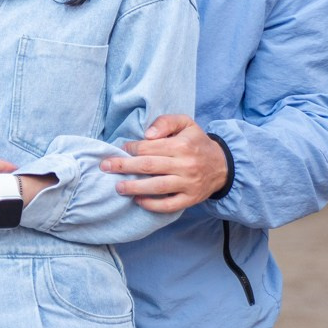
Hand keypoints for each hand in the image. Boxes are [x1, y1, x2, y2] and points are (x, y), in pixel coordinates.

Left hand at [99, 115, 227, 211]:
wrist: (222, 165)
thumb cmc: (197, 142)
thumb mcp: (186, 123)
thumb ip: (166, 122)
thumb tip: (147, 133)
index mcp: (182, 145)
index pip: (149, 148)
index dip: (131, 148)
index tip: (121, 150)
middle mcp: (185, 165)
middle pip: (148, 166)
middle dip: (124, 166)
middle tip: (105, 167)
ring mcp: (188, 184)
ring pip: (156, 187)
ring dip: (134, 188)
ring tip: (118, 187)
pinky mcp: (190, 199)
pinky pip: (168, 205)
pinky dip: (152, 205)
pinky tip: (138, 201)